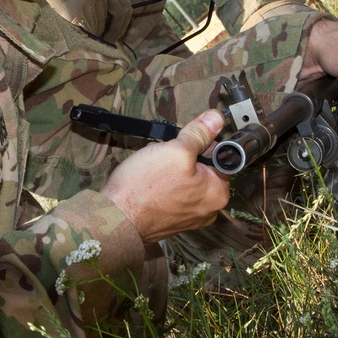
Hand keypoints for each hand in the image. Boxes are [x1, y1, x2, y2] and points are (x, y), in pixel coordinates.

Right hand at [101, 110, 228, 243]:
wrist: (116, 218)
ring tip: (154, 168)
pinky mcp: (172, 218)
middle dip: (184, 156)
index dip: (202, 142)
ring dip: (172, 167)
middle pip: (203, 167)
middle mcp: (209, 209)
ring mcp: (190, 216)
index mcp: (218, 193)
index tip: (186, 140)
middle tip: (165, 155)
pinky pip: (174, 191)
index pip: (221, 156)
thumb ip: (199, 133)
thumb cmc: (145, 187)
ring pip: (186, 178)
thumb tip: (216, 118)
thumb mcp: (175, 150)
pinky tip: (150, 181)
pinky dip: (163, 182)